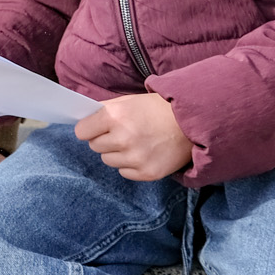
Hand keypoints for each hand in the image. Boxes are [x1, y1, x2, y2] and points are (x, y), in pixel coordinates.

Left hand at [75, 93, 192, 180]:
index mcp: (115, 116)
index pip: (82, 131)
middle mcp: (123, 138)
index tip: (94, 127)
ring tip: (134, 142)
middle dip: (104, 139)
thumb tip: (82, 120)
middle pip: (94, 146)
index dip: (88, 128)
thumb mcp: (128, 101)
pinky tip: (144, 152)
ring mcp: (136, 158)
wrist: (192, 123)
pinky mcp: (147, 173)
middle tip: (121, 132)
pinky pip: (124, 172)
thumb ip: (104, 110)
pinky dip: (130, 164)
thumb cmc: (157, 109)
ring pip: (108, 160)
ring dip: (117, 152)